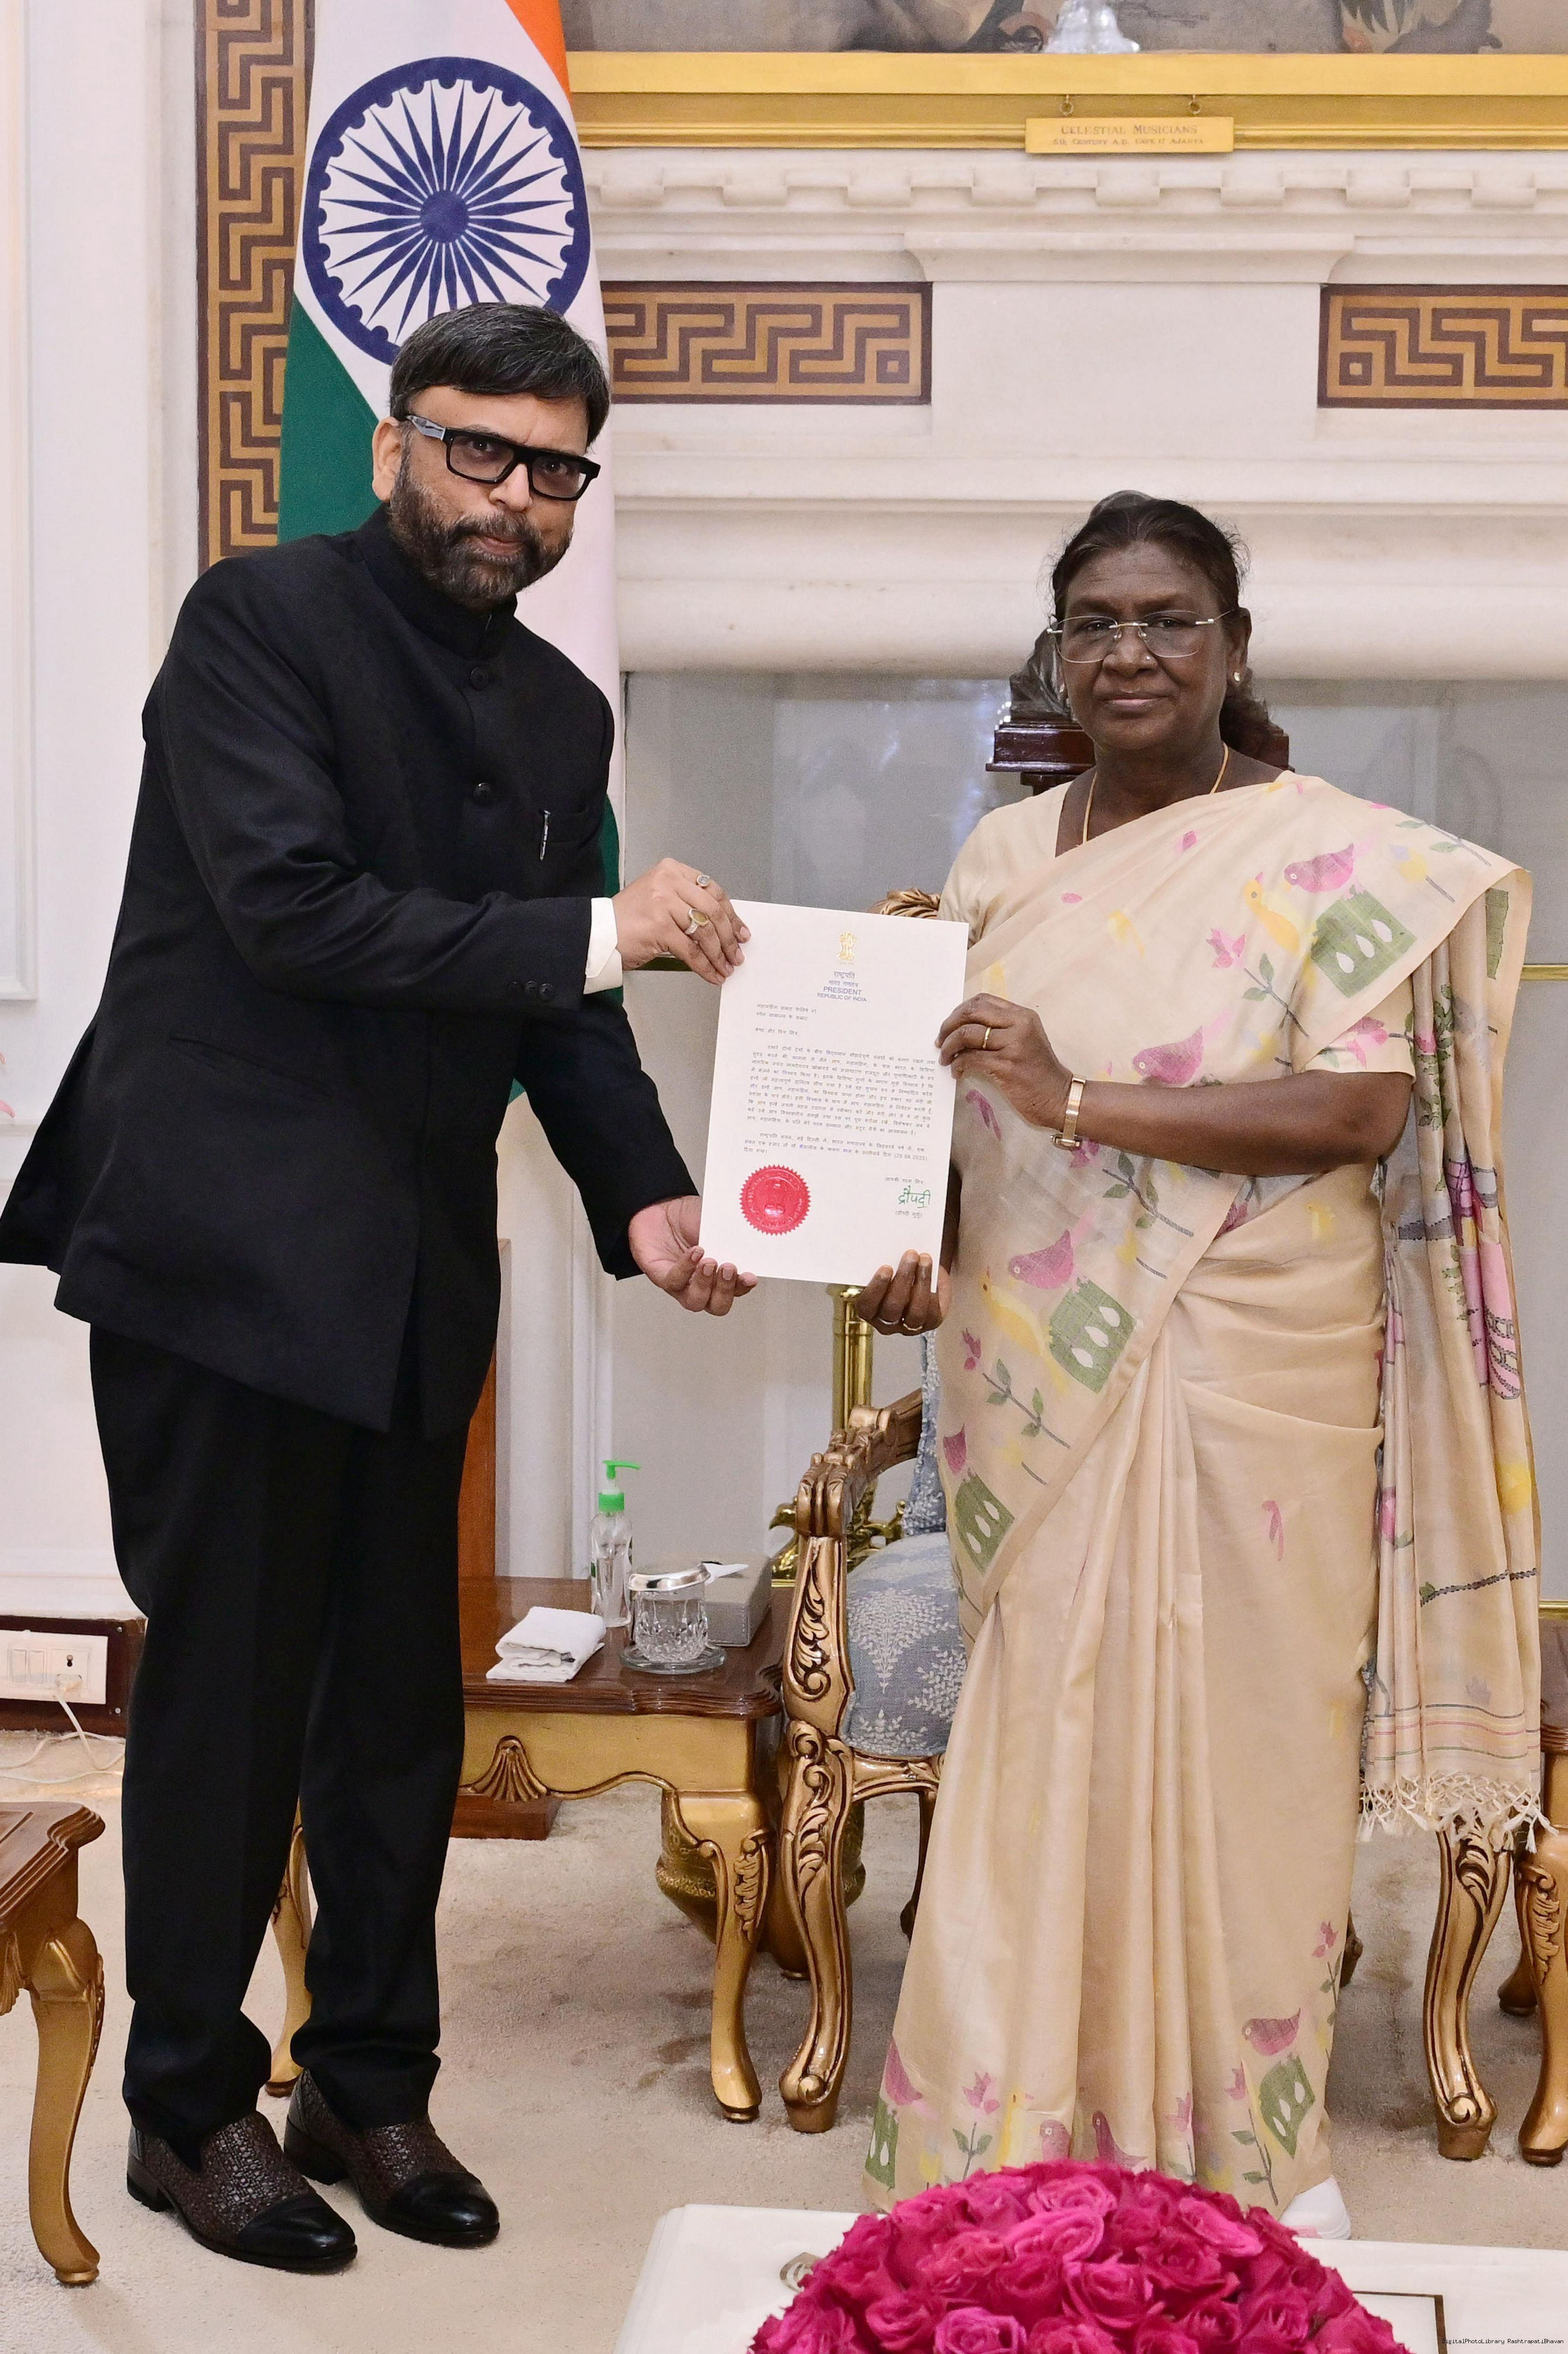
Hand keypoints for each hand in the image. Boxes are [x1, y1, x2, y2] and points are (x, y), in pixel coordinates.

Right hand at [613, 861, 748, 983]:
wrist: (599, 933)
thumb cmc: (628, 920)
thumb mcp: (660, 899)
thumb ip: (687, 904)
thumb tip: (722, 926)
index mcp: (671, 870)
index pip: (713, 890)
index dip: (731, 914)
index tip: (740, 931)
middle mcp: (668, 882)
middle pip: (713, 910)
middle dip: (729, 937)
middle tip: (736, 954)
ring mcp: (663, 902)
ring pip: (704, 932)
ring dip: (719, 954)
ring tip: (725, 967)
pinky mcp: (659, 926)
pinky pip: (691, 950)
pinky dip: (704, 966)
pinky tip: (711, 974)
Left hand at [628, 1196, 755, 1315]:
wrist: (661, 1211)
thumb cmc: (689, 1219)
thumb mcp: (716, 1224)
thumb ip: (732, 1236)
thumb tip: (748, 1239)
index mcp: (721, 1274)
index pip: (738, 1289)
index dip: (745, 1286)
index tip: (750, 1276)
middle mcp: (704, 1284)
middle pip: (718, 1305)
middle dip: (725, 1290)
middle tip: (728, 1268)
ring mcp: (684, 1285)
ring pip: (696, 1301)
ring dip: (705, 1284)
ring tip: (709, 1262)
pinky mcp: (664, 1279)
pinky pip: (675, 1282)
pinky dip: (686, 1268)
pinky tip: (694, 1253)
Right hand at [854, 1252, 949, 1336]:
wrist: (920, 1274)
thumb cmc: (897, 1270)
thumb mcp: (887, 1267)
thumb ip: (882, 1263)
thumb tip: (885, 1246)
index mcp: (868, 1310)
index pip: (866, 1305)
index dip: (876, 1288)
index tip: (886, 1267)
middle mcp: (886, 1323)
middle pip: (892, 1307)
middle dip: (903, 1279)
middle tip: (910, 1255)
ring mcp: (908, 1326)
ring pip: (914, 1312)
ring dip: (921, 1282)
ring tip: (925, 1260)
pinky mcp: (929, 1323)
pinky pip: (932, 1313)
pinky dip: (934, 1291)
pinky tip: (936, 1272)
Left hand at [938, 993, 1071, 1131]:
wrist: (1058, 1097)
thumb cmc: (1038, 1072)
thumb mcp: (1024, 1041)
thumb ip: (1000, 1029)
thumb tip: (961, 1029)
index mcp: (1022, 1015)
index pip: (982, 1000)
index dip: (959, 1011)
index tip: (949, 1025)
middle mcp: (1019, 1025)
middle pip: (971, 1012)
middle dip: (949, 1025)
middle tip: (940, 1041)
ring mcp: (1013, 1045)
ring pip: (967, 1034)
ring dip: (949, 1047)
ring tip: (945, 1059)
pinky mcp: (1007, 1066)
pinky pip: (971, 1059)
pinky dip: (958, 1065)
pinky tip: (956, 1072)